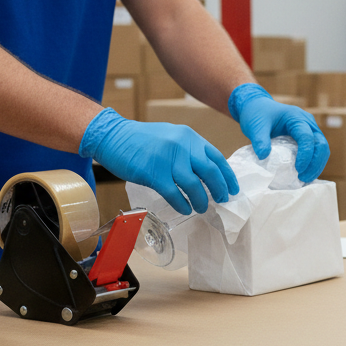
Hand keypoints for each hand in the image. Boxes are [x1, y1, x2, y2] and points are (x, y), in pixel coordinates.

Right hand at [79, 108, 239, 215]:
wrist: (113, 136)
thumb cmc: (142, 139)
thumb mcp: (172, 136)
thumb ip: (189, 150)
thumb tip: (206, 172)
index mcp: (189, 137)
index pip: (217, 158)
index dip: (228, 176)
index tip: (233, 189)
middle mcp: (182, 146)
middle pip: (210, 172)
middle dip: (219, 189)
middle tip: (222, 200)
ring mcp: (168, 159)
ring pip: (194, 185)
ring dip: (201, 200)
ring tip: (202, 208)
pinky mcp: (153, 173)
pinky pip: (174, 194)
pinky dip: (182, 204)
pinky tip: (185, 209)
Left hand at [229, 84, 329, 181]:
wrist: (257, 106)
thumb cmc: (257, 114)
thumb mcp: (255, 127)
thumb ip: (260, 140)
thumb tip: (263, 157)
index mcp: (296, 117)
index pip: (307, 137)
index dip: (305, 155)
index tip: (298, 170)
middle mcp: (307, 122)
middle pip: (321, 144)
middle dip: (315, 163)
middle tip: (303, 179)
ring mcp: (310, 129)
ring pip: (322, 149)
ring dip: (317, 165)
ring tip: (305, 179)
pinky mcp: (308, 136)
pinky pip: (316, 150)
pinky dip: (313, 163)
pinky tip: (305, 174)